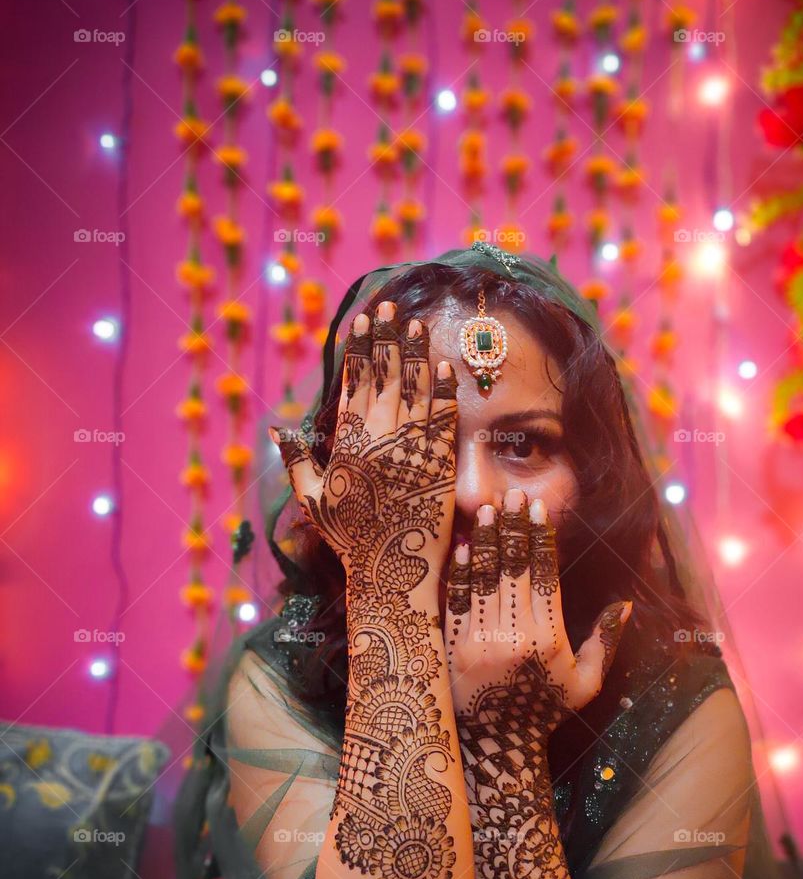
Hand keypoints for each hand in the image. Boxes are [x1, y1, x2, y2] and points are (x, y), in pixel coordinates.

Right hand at [270, 300, 457, 598]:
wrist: (391, 571)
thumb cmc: (349, 538)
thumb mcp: (313, 499)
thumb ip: (298, 460)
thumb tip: (280, 427)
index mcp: (348, 442)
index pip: (354, 383)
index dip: (359, 350)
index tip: (362, 321)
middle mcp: (379, 438)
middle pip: (385, 376)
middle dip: (387, 338)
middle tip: (391, 307)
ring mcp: (412, 448)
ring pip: (416, 389)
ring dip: (417, 353)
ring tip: (418, 324)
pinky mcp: (441, 462)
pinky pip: (445, 417)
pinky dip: (446, 390)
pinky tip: (446, 366)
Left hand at [443, 488, 631, 743]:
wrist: (497, 744)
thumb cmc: (546, 711)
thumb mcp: (586, 682)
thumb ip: (605, 641)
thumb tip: (625, 604)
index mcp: (548, 639)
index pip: (544, 576)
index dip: (540, 539)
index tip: (537, 510)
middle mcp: (514, 636)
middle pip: (513, 570)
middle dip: (512, 529)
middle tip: (510, 496)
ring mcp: (481, 641)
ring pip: (484, 580)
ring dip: (484, 541)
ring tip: (485, 510)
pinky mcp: (455, 648)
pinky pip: (458, 602)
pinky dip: (460, 572)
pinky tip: (462, 547)